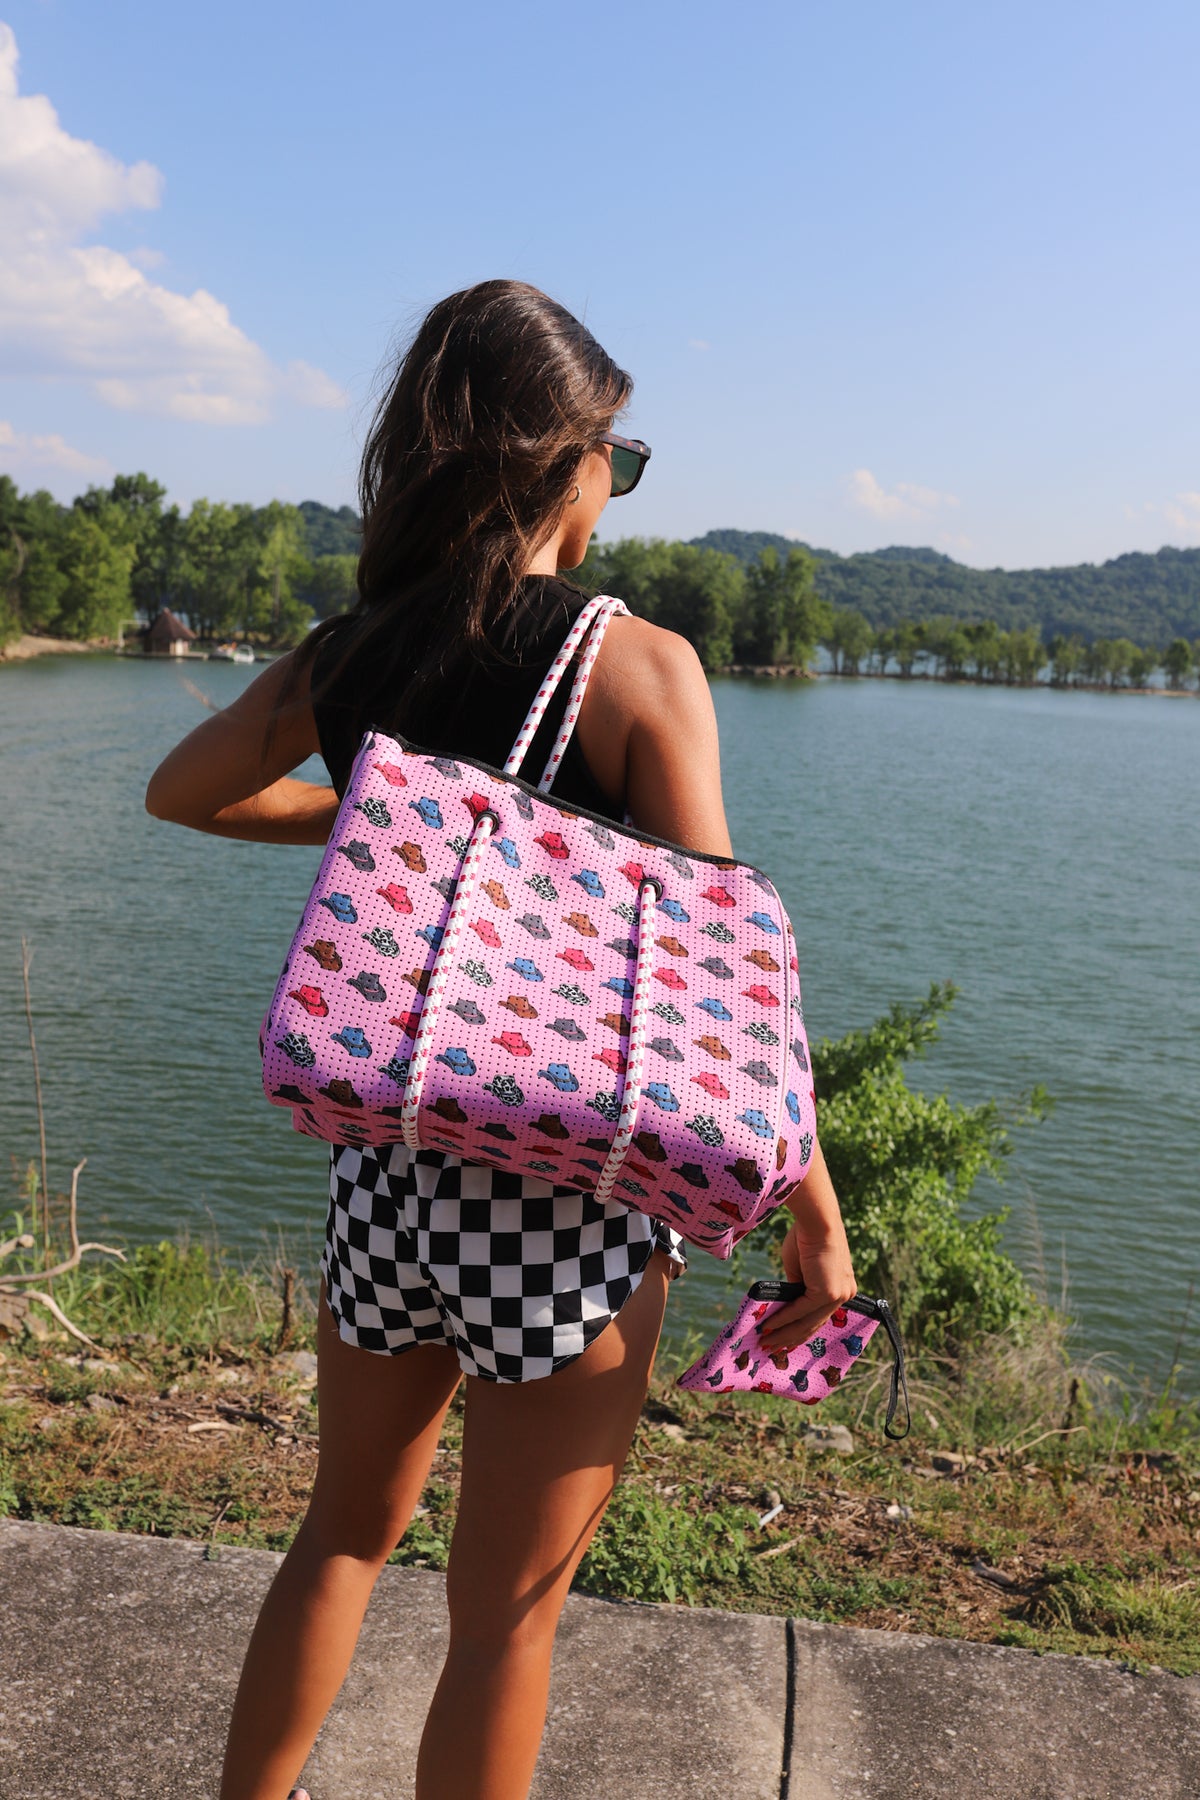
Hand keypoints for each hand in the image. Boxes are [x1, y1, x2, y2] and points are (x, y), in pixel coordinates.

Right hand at [758, 1222, 856, 1354]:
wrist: (816, 1220)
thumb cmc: (806, 1236)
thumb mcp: (800, 1268)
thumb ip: (798, 1286)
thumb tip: (787, 1303)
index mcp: (841, 1287)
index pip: (820, 1315)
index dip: (800, 1329)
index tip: (784, 1340)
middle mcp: (844, 1294)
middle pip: (814, 1323)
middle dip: (790, 1338)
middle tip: (771, 1347)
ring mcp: (837, 1295)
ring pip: (807, 1321)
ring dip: (785, 1333)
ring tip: (766, 1342)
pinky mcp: (828, 1293)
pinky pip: (801, 1311)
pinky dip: (783, 1319)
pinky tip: (769, 1326)